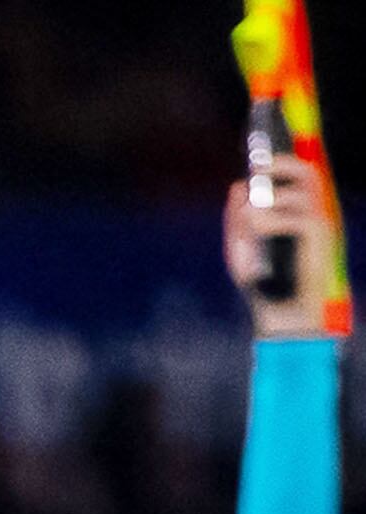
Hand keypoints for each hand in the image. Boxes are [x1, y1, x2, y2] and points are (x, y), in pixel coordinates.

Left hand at [231, 170, 340, 341]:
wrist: (279, 314)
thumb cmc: (262, 281)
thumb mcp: (241, 247)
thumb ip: (237, 218)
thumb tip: (236, 186)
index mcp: (296, 212)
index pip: (298, 176)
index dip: (282, 162)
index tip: (259, 156)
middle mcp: (312, 213)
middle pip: (308, 173)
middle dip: (283, 165)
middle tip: (259, 168)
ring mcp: (319, 224)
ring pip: (303, 190)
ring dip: (272, 198)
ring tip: (251, 219)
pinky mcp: (320, 238)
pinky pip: (298, 217)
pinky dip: (273, 220)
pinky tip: (258, 230)